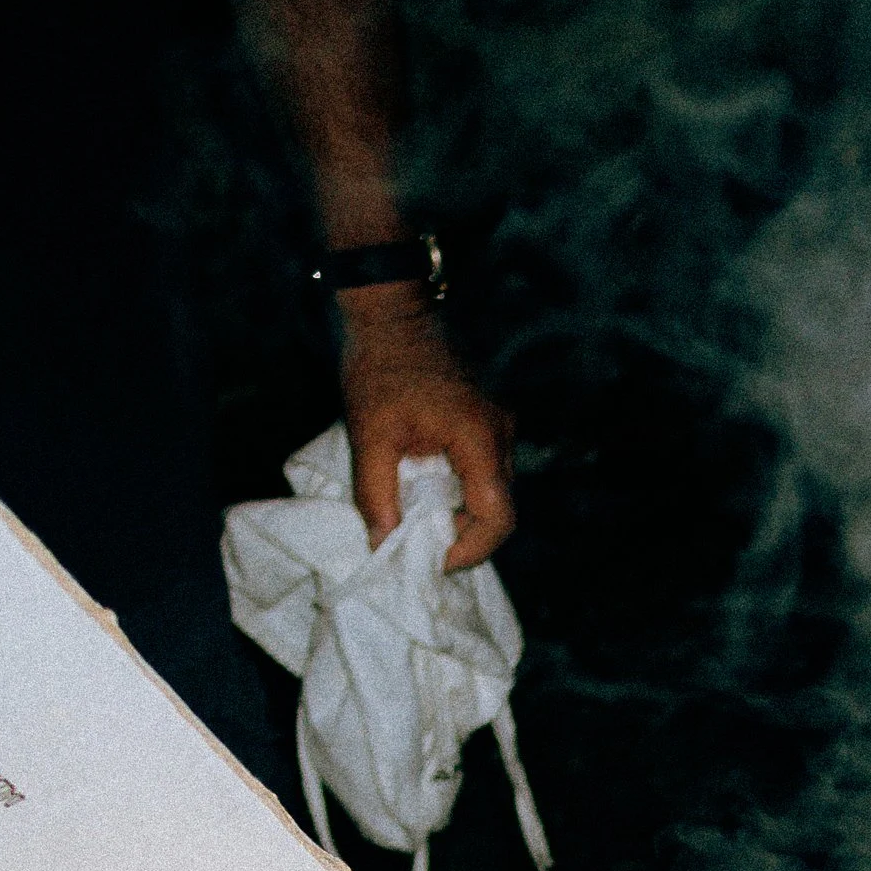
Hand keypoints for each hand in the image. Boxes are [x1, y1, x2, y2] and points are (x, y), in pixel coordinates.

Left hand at [336, 292, 514, 568]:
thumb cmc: (379, 366)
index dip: (469, 549)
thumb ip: (376, 495)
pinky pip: (485, 470)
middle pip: (500, 510)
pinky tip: (427, 487)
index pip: (497, 517)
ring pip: (494, 492)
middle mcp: (500, 435)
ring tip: (420, 515)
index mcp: (479, 438)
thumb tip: (382, 544)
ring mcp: (499, 426)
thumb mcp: (369, 436)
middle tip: (421, 542)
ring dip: (461, 512)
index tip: (432, 558)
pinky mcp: (489, 420)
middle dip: (463, 535)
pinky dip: (461, 490)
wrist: (391, 311)